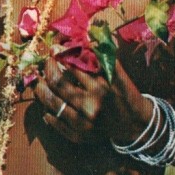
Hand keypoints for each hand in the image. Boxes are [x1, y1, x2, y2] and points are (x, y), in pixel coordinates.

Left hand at [35, 58, 152, 144]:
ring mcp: (84, 123)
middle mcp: (91, 105)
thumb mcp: (117, 74)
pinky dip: (48, 111)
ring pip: (52, 102)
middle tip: (46, 61)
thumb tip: (84, 38)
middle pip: (58, 82)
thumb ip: (101, 57)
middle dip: (48, 68)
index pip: (74, 66)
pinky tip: (48, 104)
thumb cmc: (125, 94)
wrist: (135, 124)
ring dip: (41, 88)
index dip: (61, 54)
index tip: (55, 48)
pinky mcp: (79, 136)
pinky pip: (55, 122)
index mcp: (102, 87)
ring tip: (39, 81)